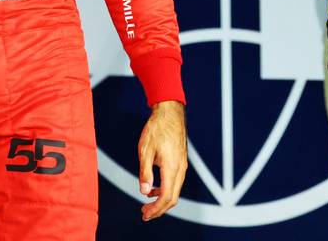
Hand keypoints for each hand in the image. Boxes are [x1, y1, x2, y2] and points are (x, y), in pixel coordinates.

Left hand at [137, 100, 186, 220]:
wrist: (170, 112)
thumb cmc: (156, 129)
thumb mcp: (145, 150)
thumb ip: (145, 172)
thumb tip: (145, 192)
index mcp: (172, 167)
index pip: (167, 196)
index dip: (156, 209)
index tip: (145, 214)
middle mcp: (180, 168)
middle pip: (173, 197)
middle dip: (159, 209)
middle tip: (144, 214)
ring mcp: (182, 165)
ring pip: (176, 190)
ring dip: (162, 200)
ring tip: (147, 204)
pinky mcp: (181, 161)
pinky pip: (176, 182)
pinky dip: (166, 190)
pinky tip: (153, 189)